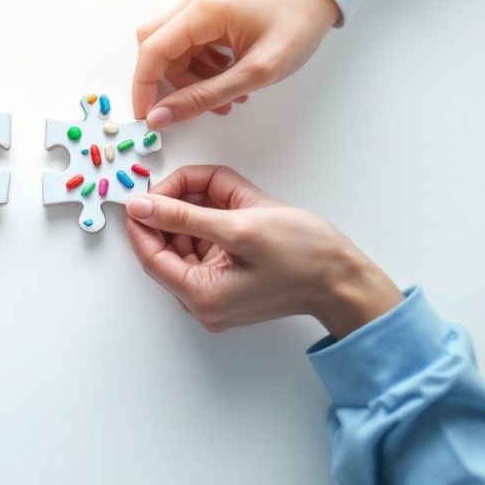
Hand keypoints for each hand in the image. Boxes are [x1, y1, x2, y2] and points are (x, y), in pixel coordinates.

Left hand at [124, 166, 401, 338]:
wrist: (345, 278)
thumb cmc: (304, 254)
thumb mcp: (239, 225)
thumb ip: (183, 215)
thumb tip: (141, 206)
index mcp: (201, 295)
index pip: (150, 256)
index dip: (142, 222)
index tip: (140, 193)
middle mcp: (203, 302)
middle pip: (167, 249)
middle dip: (172, 212)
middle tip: (184, 183)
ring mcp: (216, 296)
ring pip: (185, 245)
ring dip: (192, 214)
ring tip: (218, 192)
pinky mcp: (229, 286)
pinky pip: (205, 250)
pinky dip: (208, 224)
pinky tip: (226, 206)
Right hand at [132, 0, 339, 128]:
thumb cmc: (298, 21)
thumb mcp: (255, 71)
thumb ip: (204, 97)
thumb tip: (161, 116)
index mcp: (203, 10)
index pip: (152, 52)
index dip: (143, 89)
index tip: (148, 118)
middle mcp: (194, 0)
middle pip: (156, 48)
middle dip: (170, 84)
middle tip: (194, 107)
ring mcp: (200, 1)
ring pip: (173, 48)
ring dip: (190, 78)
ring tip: (226, 97)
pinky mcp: (209, 6)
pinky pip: (190, 41)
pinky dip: (201, 65)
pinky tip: (228, 77)